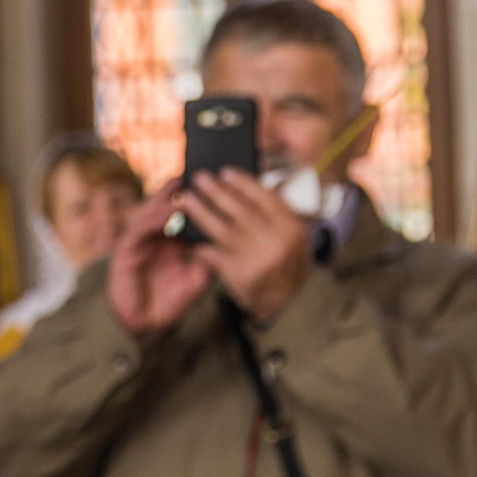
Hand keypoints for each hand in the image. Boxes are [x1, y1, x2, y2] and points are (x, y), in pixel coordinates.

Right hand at [107, 187, 213, 341]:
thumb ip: (210, 260)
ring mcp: (141, 242)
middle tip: (197, 176)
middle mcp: (157, 237)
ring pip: (153, 212)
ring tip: (182, 190)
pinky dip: (153, 220)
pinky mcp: (127, 250)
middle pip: (167, 207)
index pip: (185, 214)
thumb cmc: (170, 303)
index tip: (215, 185)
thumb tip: (229, 241)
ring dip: (166, 201)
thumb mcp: (198, 279)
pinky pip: (140, 229)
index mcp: (174, 242)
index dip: (197, 199)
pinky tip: (166, 214)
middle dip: (181, 191)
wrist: (146, 326)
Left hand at [181, 169, 311, 322]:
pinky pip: (214, 254)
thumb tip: (246, 183)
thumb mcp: (292, 237)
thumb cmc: (286, 264)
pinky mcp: (242, 276)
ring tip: (185, 199)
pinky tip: (187, 234)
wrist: (289, 305)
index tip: (224, 171)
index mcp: (291, 227)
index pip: (265, 198)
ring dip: (200, 212)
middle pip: (240, 210)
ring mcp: (259, 260)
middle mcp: (277, 242)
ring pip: (222, 230)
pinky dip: (200, 245)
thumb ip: (274, 212)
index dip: (243, 183)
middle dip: (216, 192)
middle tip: (199, 178)